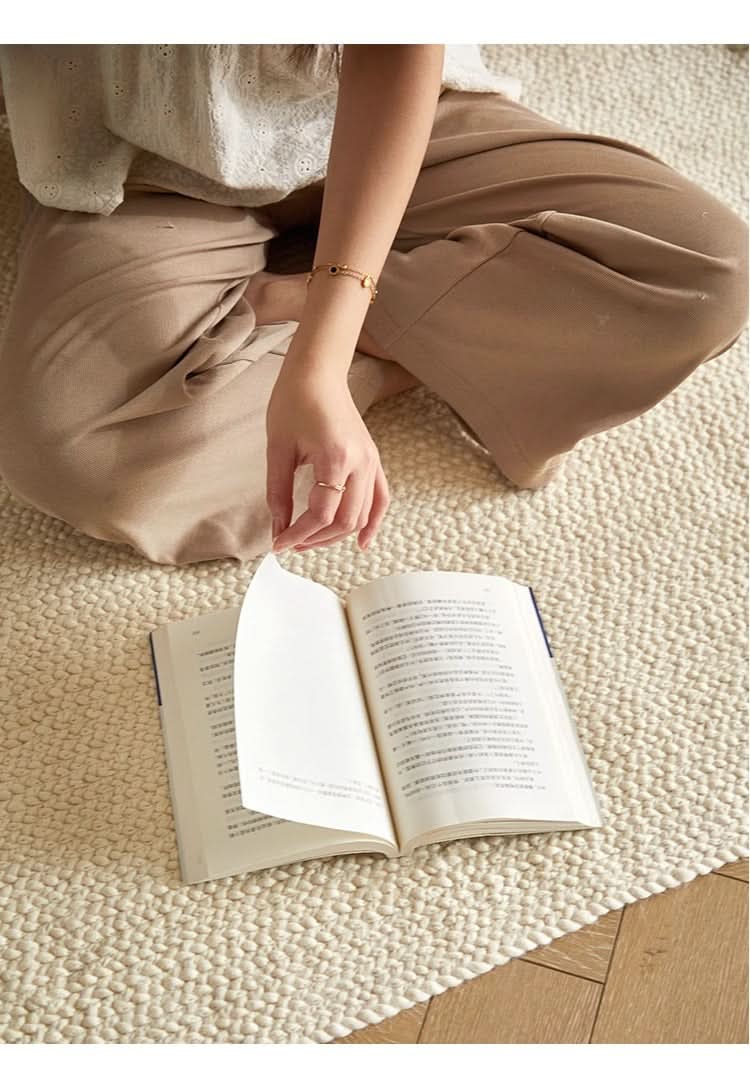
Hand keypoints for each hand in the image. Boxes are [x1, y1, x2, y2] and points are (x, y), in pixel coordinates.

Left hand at [266, 365, 389, 552]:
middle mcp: (361, 463)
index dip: (297, 534)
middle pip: (344, 520)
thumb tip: (279, 529)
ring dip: (336, 535)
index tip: (278, 543)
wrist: (317, 373)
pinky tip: (362, 543)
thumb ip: (278, 493)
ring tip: (310, 541)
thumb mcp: (278, 449)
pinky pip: (380, 499)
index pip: (321, 514)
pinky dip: (373, 522)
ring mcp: (372, 462)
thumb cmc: (294, 402)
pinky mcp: (373, 460)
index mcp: (336, 457)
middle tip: (290, 543)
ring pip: (362, 515)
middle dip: (316, 539)